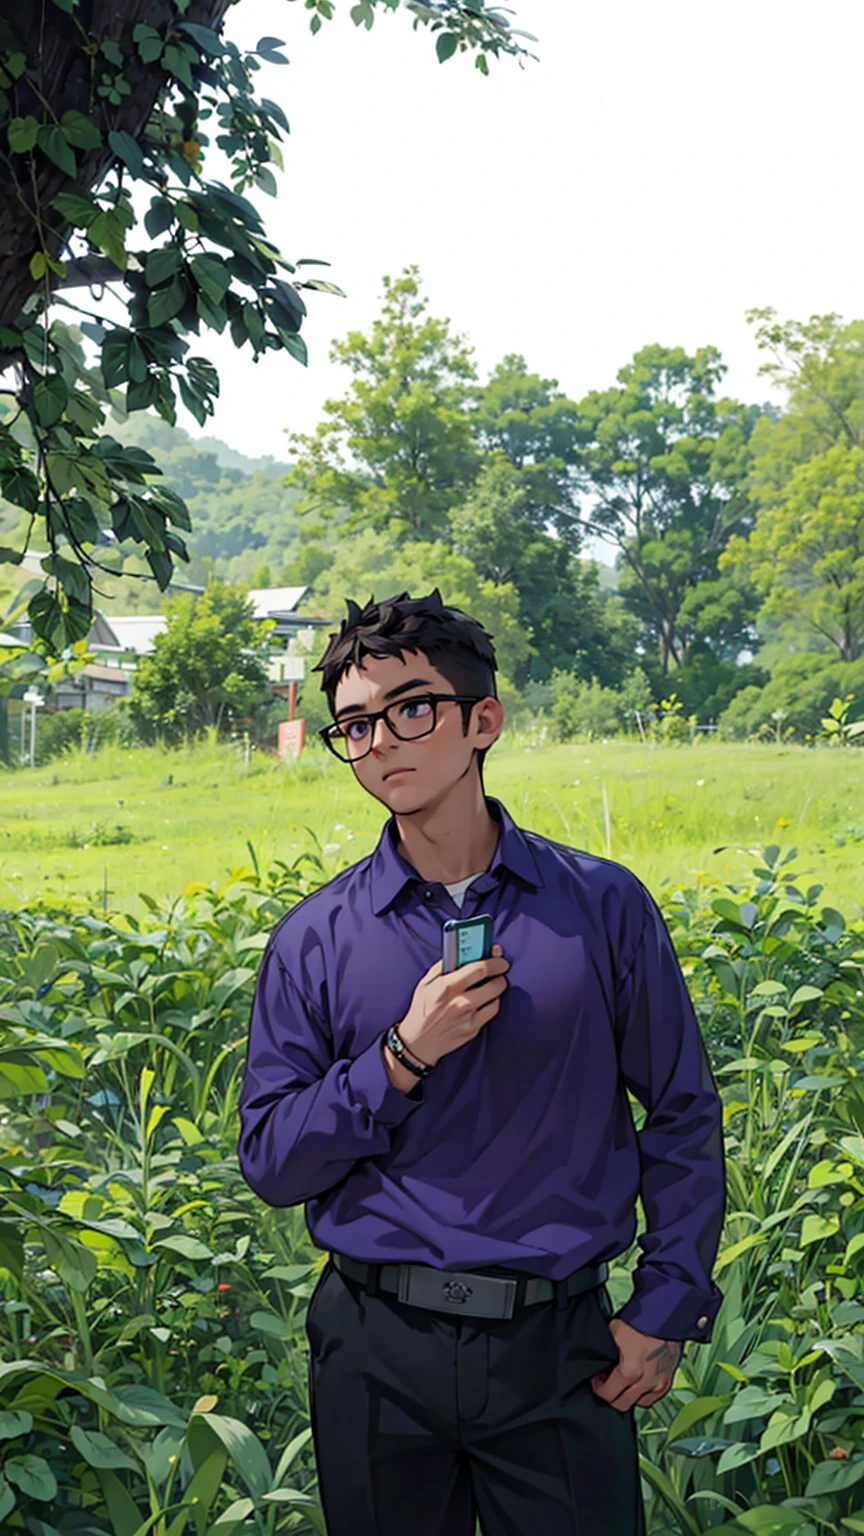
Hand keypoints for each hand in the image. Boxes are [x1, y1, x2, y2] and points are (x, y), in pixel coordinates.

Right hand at [396, 944, 509, 1067]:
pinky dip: (490, 1005)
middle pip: (494, 984)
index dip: (495, 962)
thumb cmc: (421, 1010)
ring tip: (491, 987)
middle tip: (499, 973)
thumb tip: (462, 953)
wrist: (418, 1042)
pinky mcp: (473, 1030)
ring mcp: (468, 1018)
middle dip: (500, 976)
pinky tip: (484, 1002)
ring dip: (496, 991)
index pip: (480, 969)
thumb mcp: (426, 983)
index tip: (500, 959)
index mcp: (448, 987)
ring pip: (496, 999)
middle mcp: (461, 1002)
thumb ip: (444, 966)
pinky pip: (491, 1013)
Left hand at [590, 1317, 682, 1411]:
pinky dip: (645, 1394)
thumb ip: (605, 1348)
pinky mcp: (669, 1378)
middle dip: (611, 1396)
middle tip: (606, 1384)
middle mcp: (646, 1382)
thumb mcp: (615, 1330)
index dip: (598, 1389)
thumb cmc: (642, 1318)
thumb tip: (598, 1355)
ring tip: (623, 1384)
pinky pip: (655, 1397)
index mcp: (630, 1371)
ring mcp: (659, 1382)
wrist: (667, 1312)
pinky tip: (639, 1384)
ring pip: (639, 1403)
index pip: (608, 1394)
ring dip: (629, 1397)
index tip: (596, 1381)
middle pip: (622, 1404)